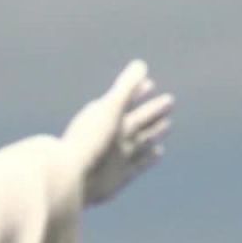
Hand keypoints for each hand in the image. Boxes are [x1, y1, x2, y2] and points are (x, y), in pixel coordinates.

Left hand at [62, 60, 173, 206]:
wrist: (71, 178)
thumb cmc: (90, 140)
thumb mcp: (111, 108)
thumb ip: (126, 88)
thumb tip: (141, 65)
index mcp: (106, 118)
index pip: (126, 101)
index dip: (138, 91)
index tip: (151, 83)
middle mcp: (112, 137)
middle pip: (138, 120)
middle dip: (153, 110)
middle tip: (170, 100)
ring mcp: (117, 157)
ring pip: (142, 141)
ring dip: (155, 132)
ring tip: (168, 124)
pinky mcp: (121, 176)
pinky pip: (140, 164)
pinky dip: (149, 157)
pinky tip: (159, 151)